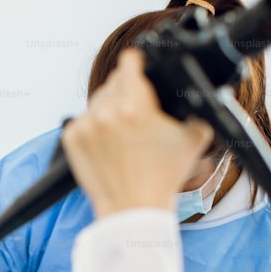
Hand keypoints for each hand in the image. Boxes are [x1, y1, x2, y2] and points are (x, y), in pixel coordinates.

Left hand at [62, 49, 212, 217]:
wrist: (133, 209)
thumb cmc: (162, 178)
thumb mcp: (194, 138)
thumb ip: (196, 109)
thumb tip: (198, 94)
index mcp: (135, 103)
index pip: (130, 61)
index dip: (138, 63)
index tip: (139, 65)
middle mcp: (107, 110)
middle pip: (113, 83)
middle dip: (125, 93)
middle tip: (137, 115)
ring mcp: (86, 124)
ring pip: (97, 103)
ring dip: (109, 111)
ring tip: (123, 135)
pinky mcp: (71, 138)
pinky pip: (82, 121)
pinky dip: (93, 129)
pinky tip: (108, 145)